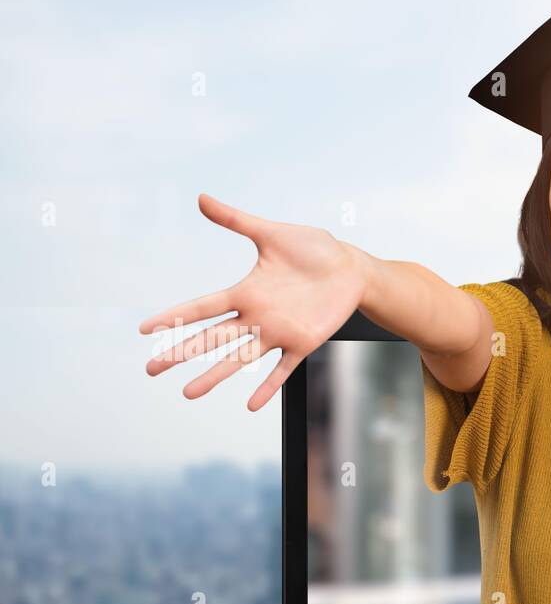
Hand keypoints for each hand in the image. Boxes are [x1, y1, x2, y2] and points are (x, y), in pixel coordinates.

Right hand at [139, 194, 367, 410]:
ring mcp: (279, 332)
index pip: (201, 306)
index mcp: (246, 291)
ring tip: (189, 393)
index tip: (145, 328)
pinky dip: (269, 387)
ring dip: (214, 376)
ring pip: (239, 359)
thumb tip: (201, 198)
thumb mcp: (273, 234)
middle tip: (151, 368)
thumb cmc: (315, 250)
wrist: (352, 270)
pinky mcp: (304, 343)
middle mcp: (257, 315)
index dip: (174, 316)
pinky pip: (283, 370)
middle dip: (180, 353)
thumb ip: (237, 220)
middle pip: (210, 338)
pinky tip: (251, 405)